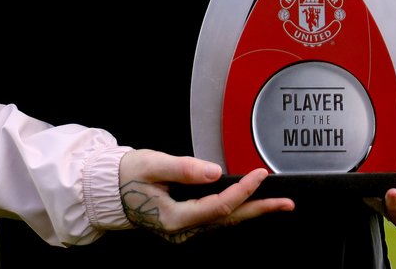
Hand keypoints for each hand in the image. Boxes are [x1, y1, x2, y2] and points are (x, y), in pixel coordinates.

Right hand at [118, 149, 294, 242]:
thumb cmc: (127, 174)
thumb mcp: (153, 165)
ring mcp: (184, 230)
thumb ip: (183, 169)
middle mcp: (182, 229)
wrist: (109, 189)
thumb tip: (214, 172)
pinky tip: (249, 202)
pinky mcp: (185, 223)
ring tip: (277, 203)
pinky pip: (215, 218)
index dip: (242, 189)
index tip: (261, 174)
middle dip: (259, 209)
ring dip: (251, 210)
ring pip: (224, 220)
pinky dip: (235, 209)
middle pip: (228, 219)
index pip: (218, 205)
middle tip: (287, 203)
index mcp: (174, 218)